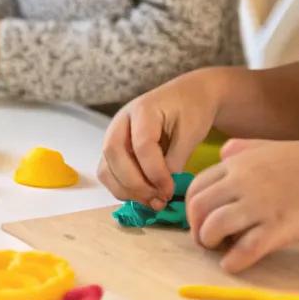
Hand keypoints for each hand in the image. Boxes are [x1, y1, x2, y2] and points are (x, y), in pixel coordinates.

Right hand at [98, 68, 223, 207]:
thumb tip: (163, 188)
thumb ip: (176, 159)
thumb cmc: (192, 109)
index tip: (170, 190)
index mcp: (143, 109)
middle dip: (135, 184)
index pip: (142, 145)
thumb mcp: (192, 131)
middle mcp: (122, 121)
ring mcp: (115, 135)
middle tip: (159, 199)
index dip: (155, 172)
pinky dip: (124, 190)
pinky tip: (147, 196)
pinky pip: (110, 175)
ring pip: (106, 169)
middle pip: (114, 156)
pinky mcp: (116, 151)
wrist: (189, 97)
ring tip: (154, 202)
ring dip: (127, 191)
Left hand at [186, 139, 298, 273]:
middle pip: (198, 208)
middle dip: (197, 229)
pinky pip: (243, 251)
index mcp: (238, 163)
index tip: (202, 220)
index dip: (192, 208)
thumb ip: (244, 148)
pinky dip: (232, 262)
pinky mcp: (277, 230)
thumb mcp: (271, 146)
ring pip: (213, 228)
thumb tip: (223, 152)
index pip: (196, 186)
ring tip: (221, 250)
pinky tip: (234, 264)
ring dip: (210, 244)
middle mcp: (243, 182)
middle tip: (208, 240)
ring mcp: (259, 206)